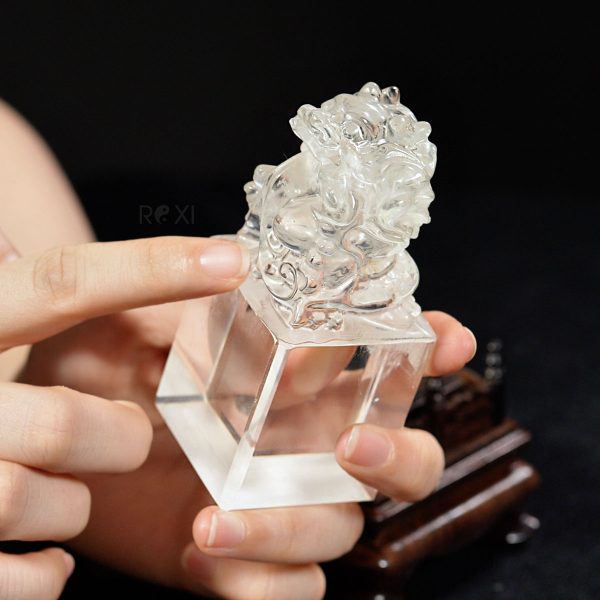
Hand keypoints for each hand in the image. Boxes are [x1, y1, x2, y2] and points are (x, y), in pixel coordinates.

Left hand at [21, 264, 474, 599]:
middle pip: (400, 460)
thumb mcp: (149, 318)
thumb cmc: (111, 359)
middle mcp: (308, 440)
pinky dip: (262, 580)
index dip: (428, 350)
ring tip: (218, 518)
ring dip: (297, 526)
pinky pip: (289, 588)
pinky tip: (208, 550)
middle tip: (356, 442)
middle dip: (399, 454)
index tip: (448, 338)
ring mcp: (281, 498)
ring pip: (340, 529)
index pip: (388, 362)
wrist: (62, 428)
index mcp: (303, 379)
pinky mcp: (241, 554)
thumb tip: (242, 265)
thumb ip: (199, 298)